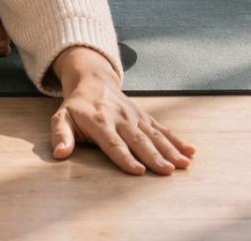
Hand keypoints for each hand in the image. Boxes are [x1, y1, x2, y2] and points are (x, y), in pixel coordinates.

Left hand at [49, 48, 195, 176]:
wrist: (93, 79)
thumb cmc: (76, 106)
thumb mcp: (62, 117)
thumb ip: (61, 134)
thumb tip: (59, 153)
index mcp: (99, 121)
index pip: (112, 142)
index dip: (124, 157)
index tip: (138, 171)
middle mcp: (120, 118)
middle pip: (138, 140)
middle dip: (153, 155)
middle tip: (167, 170)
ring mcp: (134, 116)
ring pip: (154, 134)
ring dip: (169, 149)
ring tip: (183, 164)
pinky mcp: (144, 116)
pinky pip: (162, 128)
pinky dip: (177, 140)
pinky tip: (190, 151)